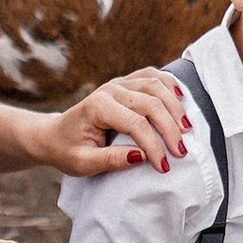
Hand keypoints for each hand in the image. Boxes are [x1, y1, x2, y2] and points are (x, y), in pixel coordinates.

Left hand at [28, 67, 193, 177]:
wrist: (54, 134)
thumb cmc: (68, 150)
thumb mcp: (82, 163)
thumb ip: (110, 160)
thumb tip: (141, 156)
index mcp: (97, 107)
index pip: (135, 124)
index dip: (154, 146)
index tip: (164, 167)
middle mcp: (109, 90)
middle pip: (151, 103)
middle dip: (170, 129)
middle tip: (182, 152)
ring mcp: (118, 83)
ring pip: (155, 85)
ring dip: (175, 106)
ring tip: (187, 129)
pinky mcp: (125, 83)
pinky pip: (151, 76)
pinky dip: (169, 83)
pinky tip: (180, 97)